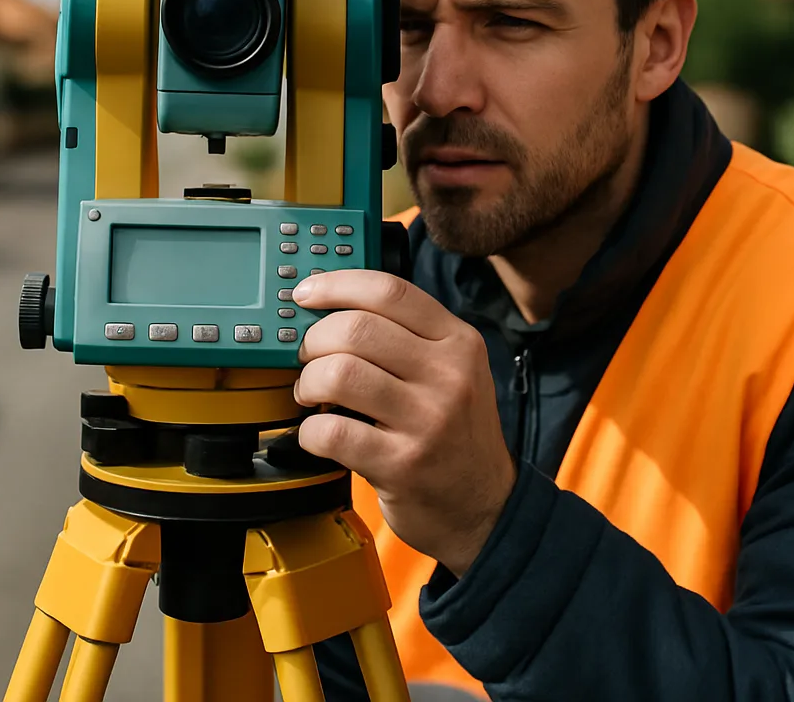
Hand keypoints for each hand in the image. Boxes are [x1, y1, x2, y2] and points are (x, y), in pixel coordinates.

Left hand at [292, 269, 515, 576]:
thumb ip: (410, 336)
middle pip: (357, 328)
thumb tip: (334, 308)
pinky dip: (310, 430)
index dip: (337, 285)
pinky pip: (333, 431)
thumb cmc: (456, 432)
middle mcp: (449, 375)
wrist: (485, 507)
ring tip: (311, 393)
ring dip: (308, 381)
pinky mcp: (402, 465)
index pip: (390, 292)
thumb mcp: (456, 370)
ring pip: (340, 373)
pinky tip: (317, 433)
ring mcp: (427, 421)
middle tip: (307, 355)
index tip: (307, 293)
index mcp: (459, 342)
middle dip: (314, 339)